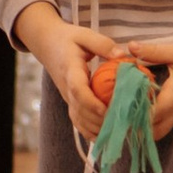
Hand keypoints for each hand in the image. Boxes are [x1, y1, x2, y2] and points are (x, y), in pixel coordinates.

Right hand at [17, 3, 118, 136]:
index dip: (91, 103)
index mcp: (70, 70)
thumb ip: (103, 45)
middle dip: (99, 120)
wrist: (48, 45)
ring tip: (117, 131)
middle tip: (122, 123)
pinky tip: (105, 137)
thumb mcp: (84, 35)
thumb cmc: (68, 39)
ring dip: (95, 128)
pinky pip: (77, 121)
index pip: (78, 90)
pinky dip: (89, 132)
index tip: (106, 110)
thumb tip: (123, 57)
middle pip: (79, 110)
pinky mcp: (70, 102)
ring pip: (78, 119)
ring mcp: (67, 97)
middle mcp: (66, 88)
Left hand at [122, 28, 172, 140]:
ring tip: (123, 115)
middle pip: (153, 131)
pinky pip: (161, 128)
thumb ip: (153, 51)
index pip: (156, 111)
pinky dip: (147, 126)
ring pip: (157, 133)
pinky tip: (134, 113)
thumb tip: (130, 47)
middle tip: (115, 114)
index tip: (117, 106)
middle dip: (133, 126)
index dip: (137, 112)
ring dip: (140, 129)